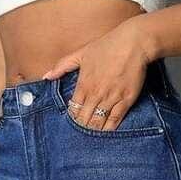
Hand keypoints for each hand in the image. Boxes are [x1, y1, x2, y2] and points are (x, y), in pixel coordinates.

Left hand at [42, 16, 153, 131]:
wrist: (134, 42)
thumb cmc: (108, 45)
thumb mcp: (82, 52)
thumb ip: (63, 65)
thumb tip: (46, 76)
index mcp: (84, 84)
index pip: (73, 110)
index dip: (72, 118)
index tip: (73, 122)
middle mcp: (96, 94)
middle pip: (84, 120)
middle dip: (82, 128)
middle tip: (81, 134)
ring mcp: (111, 98)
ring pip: (98, 122)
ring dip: (94, 131)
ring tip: (91, 137)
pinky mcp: (125, 100)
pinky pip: (115, 120)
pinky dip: (109, 129)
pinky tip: (105, 133)